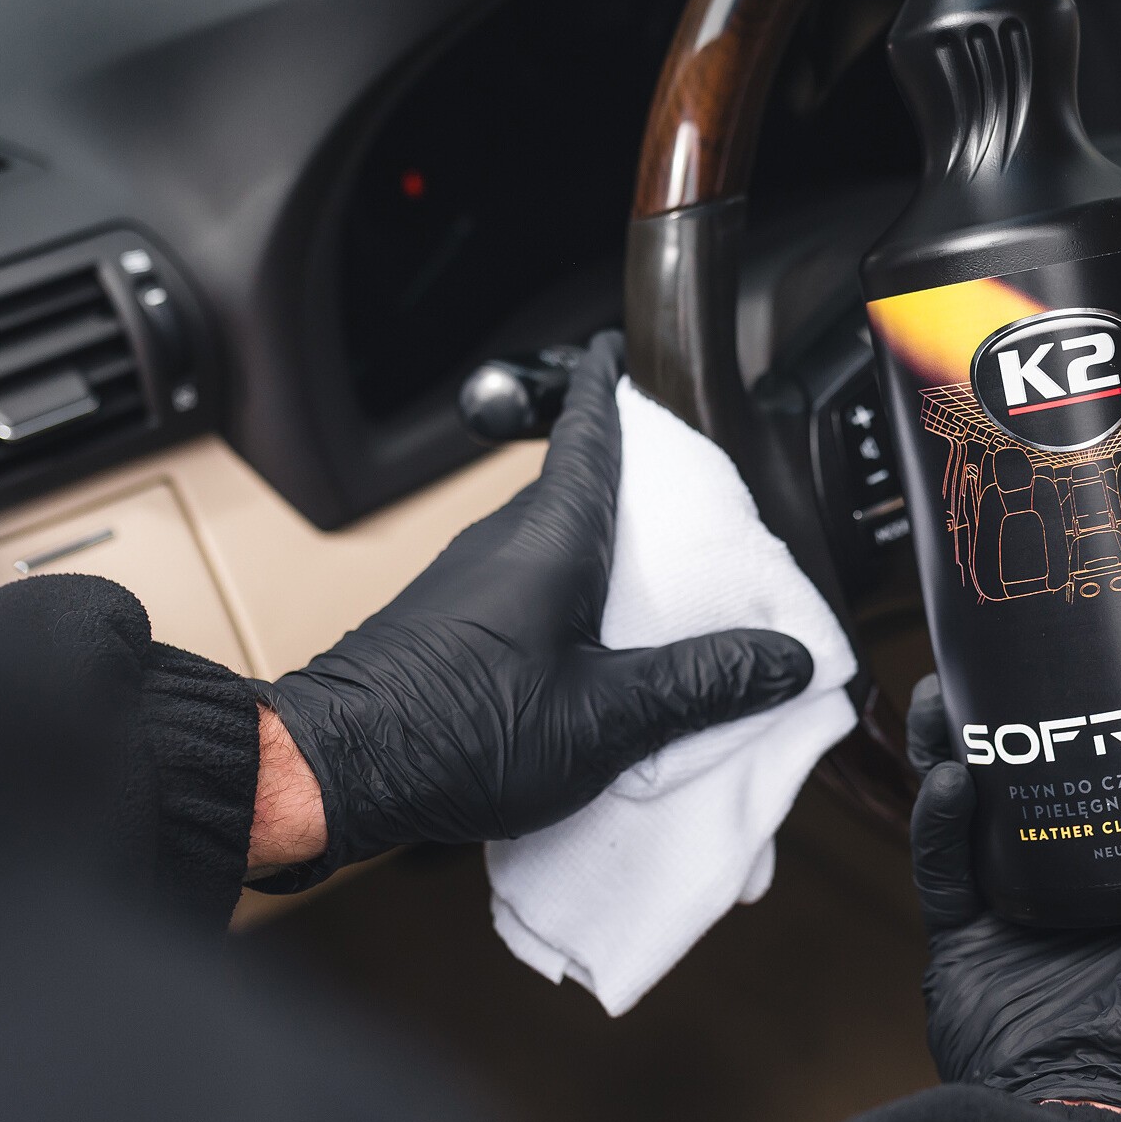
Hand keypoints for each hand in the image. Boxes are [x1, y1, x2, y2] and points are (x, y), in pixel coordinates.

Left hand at [258, 333, 812, 885]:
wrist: (336, 771)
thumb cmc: (463, 732)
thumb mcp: (607, 717)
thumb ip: (701, 684)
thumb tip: (784, 660)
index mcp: (552, 540)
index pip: (588, 433)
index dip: (609, 388)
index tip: (622, 350)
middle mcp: (505, 543)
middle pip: (579, 486)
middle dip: (632, 483)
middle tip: (690, 502)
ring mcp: (470, 580)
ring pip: (553, 538)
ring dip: (603, 547)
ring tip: (660, 585)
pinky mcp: (449, 621)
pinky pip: (527, 582)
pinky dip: (571, 591)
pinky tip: (596, 646)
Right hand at [907, 675, 1120, 1121]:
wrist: (1113, 1100)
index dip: (1115, 705)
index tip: (1105, 643)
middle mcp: (1086, 877)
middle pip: (1040, 768)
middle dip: (1016, 711)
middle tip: (1006, 659)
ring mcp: (1020, 903)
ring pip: (975, 801)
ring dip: (954, 743)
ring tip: (949, 696)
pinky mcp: (966, 934)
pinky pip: (938, 863)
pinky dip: (937, 817)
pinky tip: (953, 774)